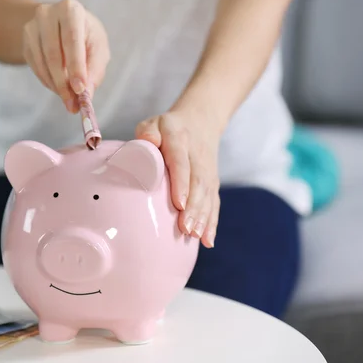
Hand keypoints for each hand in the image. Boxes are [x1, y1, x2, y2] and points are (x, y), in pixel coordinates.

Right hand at [22, 0, 109, 111]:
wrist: (63, 24)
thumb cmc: (86, 36)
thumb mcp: (98, 48)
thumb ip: (94, 71)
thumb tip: (86, 96)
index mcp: (70, 10)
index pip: (71, 39)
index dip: (76, 66)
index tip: (80, 89)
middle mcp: (47, 14)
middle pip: (53, 53)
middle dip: (64, 83)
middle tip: (72, 104)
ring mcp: (32, 28)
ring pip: (42, 63)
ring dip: (56, 87)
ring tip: (69, 102)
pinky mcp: (25, 42)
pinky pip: (36, 68)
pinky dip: (48, 83)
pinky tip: (59, 89)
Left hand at [135, 110, 220, 247]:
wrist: (199, 122)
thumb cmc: (167, 128)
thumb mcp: (154, 123)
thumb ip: (147, 132)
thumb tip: (147, 143)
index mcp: (180, 140)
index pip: (182, 162)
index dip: (182, 183)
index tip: (179, 204)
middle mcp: (197, 156)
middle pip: (198, 183)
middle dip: (194, 208)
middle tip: (186, 228)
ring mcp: (207, 170)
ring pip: (208, 195)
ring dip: (203, 217)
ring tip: (194, 235)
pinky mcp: (212, 182)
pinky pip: (214, 203)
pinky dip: (212, 222)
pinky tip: (208, 240)